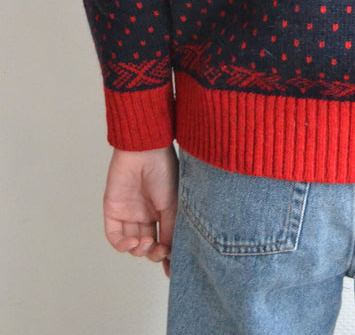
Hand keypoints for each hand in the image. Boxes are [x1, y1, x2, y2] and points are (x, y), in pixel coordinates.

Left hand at [103, 146, 177, 277]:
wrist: (145, 151)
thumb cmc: (164, 170)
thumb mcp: (174, 203)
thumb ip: (171, 229)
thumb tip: (171, 255)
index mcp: (163, 211)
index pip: (165, 240)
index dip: (167, 256)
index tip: (172, 270)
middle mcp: (146, 214)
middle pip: (148, 246)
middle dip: (153, 254)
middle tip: (159, 250)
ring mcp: (129, 214)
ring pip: (131, 244)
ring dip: (138, 250)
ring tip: (146, 242)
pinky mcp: (113, 211)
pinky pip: (115, 236)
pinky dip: (122, 245)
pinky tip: (133, 242)